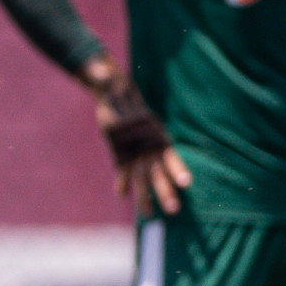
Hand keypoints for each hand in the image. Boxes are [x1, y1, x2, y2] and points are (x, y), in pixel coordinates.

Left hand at [79, 52, 191, 216]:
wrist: (112, 95)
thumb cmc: (116, 88)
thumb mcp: (111, 83)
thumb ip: (104, 78)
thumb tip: (98, 69)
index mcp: (153, 133)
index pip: (169, 154)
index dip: (177, 168)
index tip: (186, 182)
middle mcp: (147, 145)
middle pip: (158, 172)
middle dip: (165, 191)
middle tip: (173, 210)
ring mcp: (135, 152)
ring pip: (142, 178)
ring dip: (144, 197)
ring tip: (148, 216)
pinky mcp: (121, 156)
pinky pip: (123, 173)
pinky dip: (121, 184)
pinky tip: (120, 195)